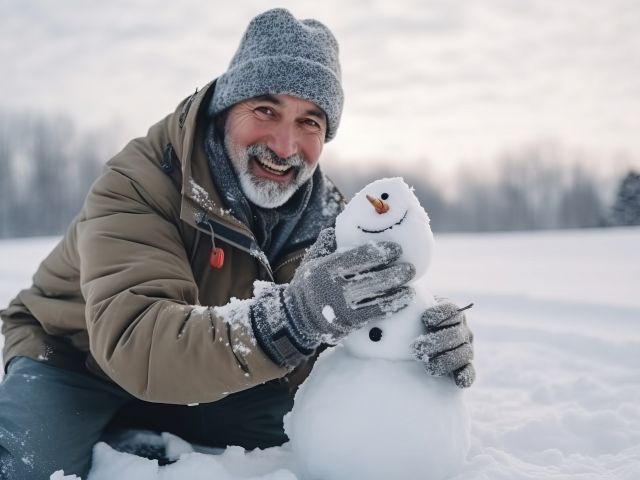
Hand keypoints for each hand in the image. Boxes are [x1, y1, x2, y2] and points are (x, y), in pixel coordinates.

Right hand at [251, 228, 415, 366]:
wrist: (296, 318)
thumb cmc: (310, 283)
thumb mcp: (313, 259)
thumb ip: (328, 241)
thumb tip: (346, 218)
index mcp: (326, 267)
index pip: (359, 257)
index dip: (381, 252)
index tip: (397, 249)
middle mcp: (333, 288)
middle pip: (373, 279)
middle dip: (396, 273)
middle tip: (410, 267)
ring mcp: (341, 308)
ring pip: (377, 298)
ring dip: (398, 291)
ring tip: (411, 284)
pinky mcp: (348, 324)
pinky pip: (376, 313)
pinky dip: (393, 305)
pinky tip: (404, 298)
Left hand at [411, 298, 474, 387]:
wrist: (412, 347)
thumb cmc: (408, 325)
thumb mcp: (408, 312)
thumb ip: (404, 309)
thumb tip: (390, 305)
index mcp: (450, 312)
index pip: (452, 310)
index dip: (440, 314)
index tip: (425, 319)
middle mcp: (461, 329)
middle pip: (456, 334)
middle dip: (436, 342)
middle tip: (415, 349)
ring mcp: (465, 348)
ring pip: (463, 353)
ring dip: (446, 361)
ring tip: (428, 367)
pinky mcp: (465, 367)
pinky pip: (470, 372)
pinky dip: (466, 376)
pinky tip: (459, 381)